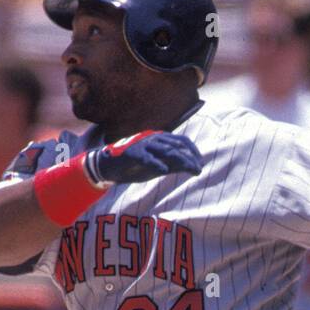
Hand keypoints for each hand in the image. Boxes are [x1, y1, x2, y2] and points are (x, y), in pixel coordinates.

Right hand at [87, 131, 203, 185]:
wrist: (109, 166)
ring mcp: (142, 145)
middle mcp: (152, 139)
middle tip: (199, 170)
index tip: (200, 163)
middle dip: (189, 158)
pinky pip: (145, 157)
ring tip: (190, 169)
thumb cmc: (135, 165)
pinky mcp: (131, 154)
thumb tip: (191, 168)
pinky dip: (155, 163)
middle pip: (175, 146)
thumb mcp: (157, 166)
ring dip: (180, 160)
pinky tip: (164, 170)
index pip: (180, 141)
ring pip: (164, 150)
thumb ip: (173, 165)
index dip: (193, 151)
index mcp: (158, 140)